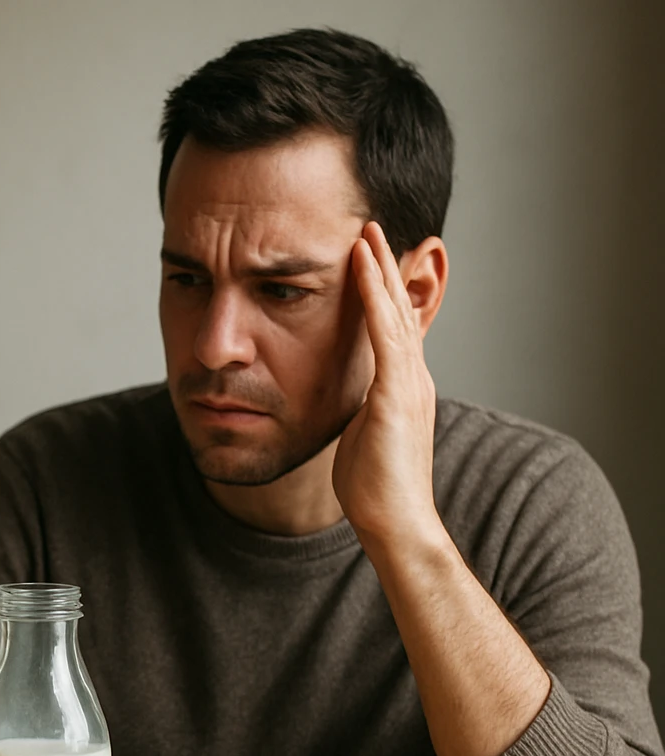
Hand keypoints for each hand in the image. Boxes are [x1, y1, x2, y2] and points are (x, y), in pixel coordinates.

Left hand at [332, 221, 440, 551]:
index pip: (392, 328)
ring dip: (379, 270)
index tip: (364, 257)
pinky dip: (373, 297)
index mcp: (402, 388)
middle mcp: (412, 379)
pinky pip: (384, 334)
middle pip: (398, 310)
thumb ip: (361, 413)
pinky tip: (361, 267)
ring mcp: (408, 384)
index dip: (380, 291)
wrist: (396, 524)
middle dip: (383, 267)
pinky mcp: (396, 395)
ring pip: (394, 313)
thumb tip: (346, 404)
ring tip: (365, 232)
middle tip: (370, 227)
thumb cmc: (375, 492)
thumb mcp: (363, 438)